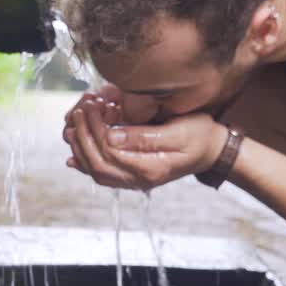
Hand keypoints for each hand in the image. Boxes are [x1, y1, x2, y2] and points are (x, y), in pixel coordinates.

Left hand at [65, 108, 227, 190]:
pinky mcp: (132, 175)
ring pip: (96, 171)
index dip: (94, 128)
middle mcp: (139, 179)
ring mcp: (135, 180)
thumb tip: (111, 136)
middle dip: (83, 136)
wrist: (212, 151)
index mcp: (149, 169)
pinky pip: (103, 174)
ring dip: (81, 148)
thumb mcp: (178, 131)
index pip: (109, 152)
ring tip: (74, 124)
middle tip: (80, 110)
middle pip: (97, 164)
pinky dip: (85, 164)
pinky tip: (73, 155)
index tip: (91, 105)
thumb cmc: (200, 136)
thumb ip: (144, 137)